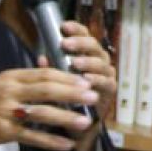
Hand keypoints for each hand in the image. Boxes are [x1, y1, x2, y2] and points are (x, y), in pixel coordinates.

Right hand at [0, 66, 96, 150]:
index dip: (67, 77)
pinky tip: (66, 144)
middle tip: (93, 96)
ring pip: (42, 113)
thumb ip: (23, 80)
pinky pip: (32, 137)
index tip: (85, 80)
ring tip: (85, 121)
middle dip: (73, 93)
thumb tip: (47, 70)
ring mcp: (6, 112)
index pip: (43, 74)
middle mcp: (9, 92)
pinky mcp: (4, 132)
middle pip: (47, 90)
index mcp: (10, 77)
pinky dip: (50, 141)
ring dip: (66, 117)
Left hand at [48, 19, 115, 150]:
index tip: (63, 26)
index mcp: (85, 54)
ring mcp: (106, 75)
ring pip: (101, 63)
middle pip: (94, 46)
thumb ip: (50, 69)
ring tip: (75, 63)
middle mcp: (98, 61)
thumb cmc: (65, 97)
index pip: (84, 35)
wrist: (76, 124)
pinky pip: (107, 82)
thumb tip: (41, 57)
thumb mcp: (54, 81)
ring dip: (88, 62)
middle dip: (80, 44)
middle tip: (65, 44)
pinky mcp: (110, 90)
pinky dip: (97, 80)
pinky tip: (87, 79)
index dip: (75, 29)